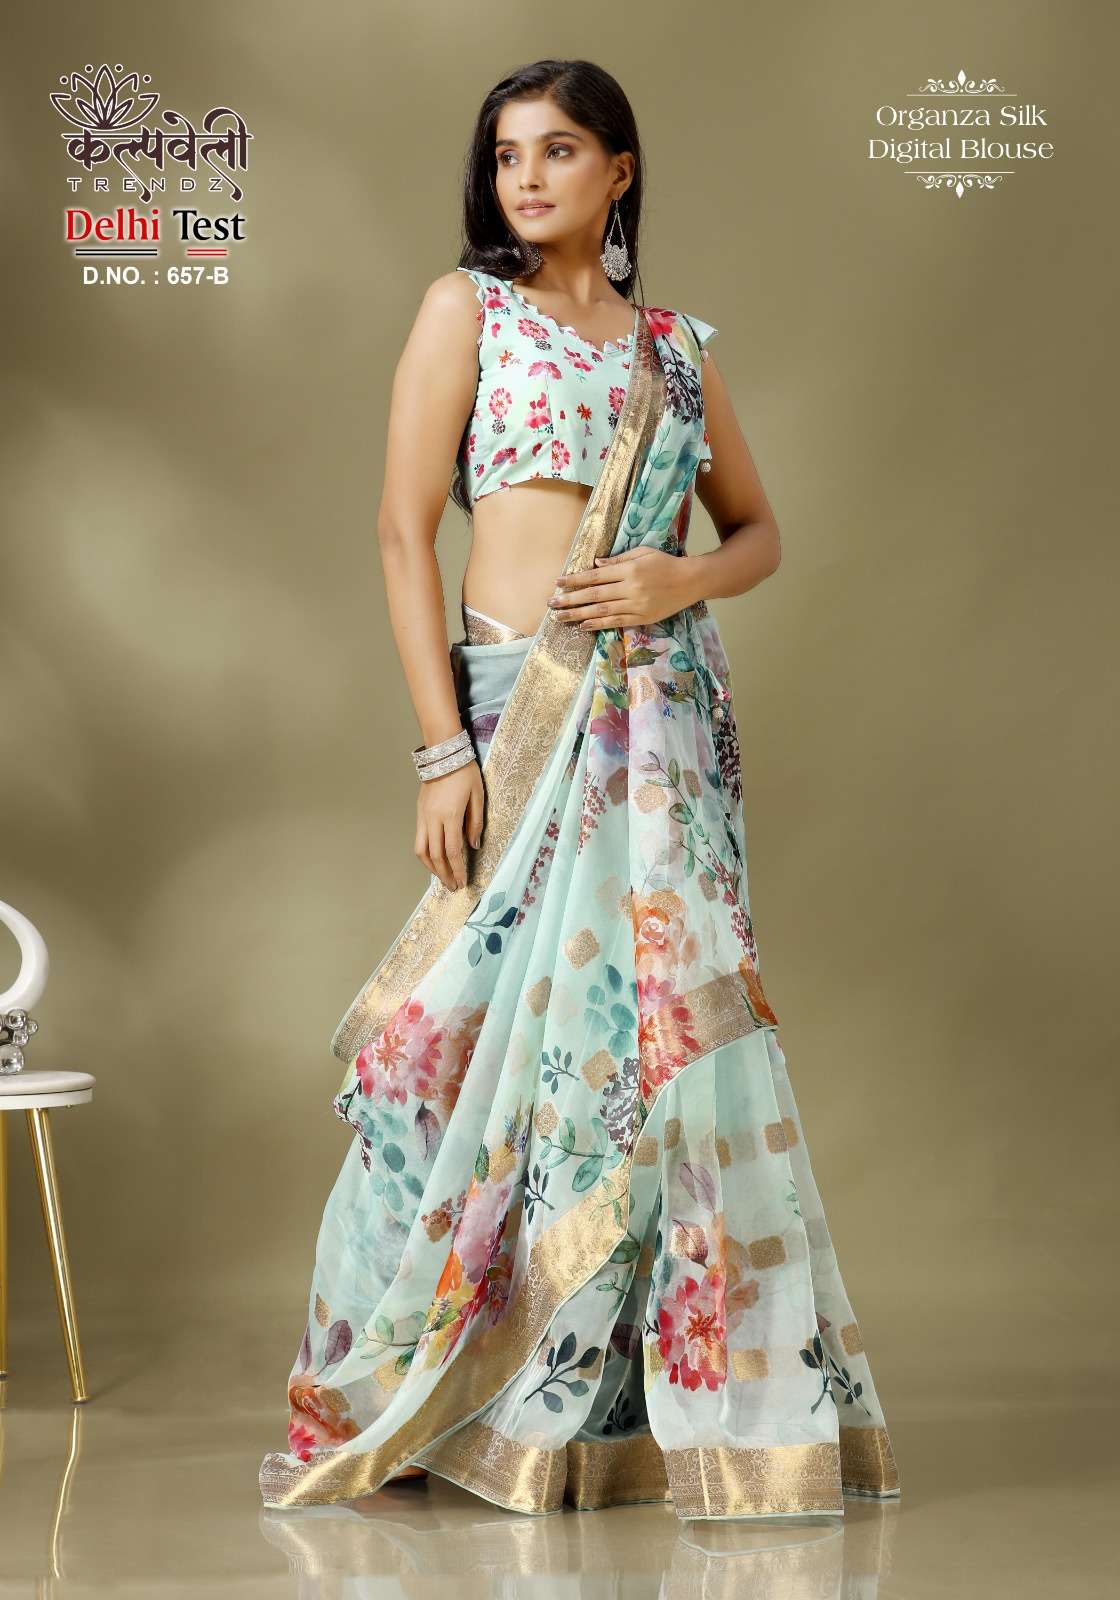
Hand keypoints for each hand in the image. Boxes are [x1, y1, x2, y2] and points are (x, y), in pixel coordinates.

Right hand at [415, 757, 484, 890]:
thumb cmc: (465, 773)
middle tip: (453, 886)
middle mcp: (433, 819)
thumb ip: (475, 823)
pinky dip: (425, 854)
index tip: (463, 882)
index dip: (457, 869)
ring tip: (442, 877)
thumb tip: (473, 846)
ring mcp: (423, 816)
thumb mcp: (478, 797)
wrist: (443, 753)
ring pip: (421, 851)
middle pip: (436, 855)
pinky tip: (434, 859)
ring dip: (431, 868)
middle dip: (444, 874)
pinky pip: (418, 840)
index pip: (453, 851)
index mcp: (450, 816)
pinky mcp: (418, 813)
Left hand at [547, 548, 694, 629]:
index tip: (558, 583)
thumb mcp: (643, 553)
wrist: (691, 581)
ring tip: (560, 618)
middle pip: (594, 595)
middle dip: (570, 600)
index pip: (595, 576)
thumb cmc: (665, 563)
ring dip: (579, 614)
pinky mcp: (642, 617)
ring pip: (602, 611)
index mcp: (629, 570)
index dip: (575, 580)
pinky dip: (598, 624)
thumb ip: (618, 559)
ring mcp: (636, 604)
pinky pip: (616, 621)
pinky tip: (583, 625)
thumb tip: (595, 564)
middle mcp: (630, 588)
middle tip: (551, 603)